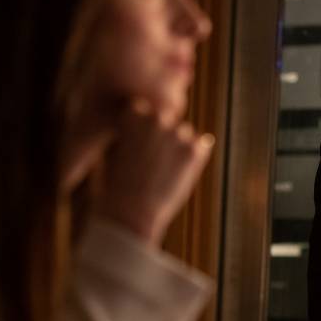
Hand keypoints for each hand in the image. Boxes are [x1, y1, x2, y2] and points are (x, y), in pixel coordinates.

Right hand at [95, 99, 213, 243]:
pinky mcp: (195, 149)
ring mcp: (178, 132)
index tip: (135, 148)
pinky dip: (194, 157)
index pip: (145, 110)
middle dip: (162, 136)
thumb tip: (157, 114)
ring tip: (161, 171)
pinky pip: (202, 145)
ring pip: (185, 133)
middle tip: (150, 162)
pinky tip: (178, 173)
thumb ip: (138, 128)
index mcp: (133, 113)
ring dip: (179, 147)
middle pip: (166, 119)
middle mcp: (157, 117)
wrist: (131, 211)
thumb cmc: (119, 182)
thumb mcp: (120, 146)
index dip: (141, 130)